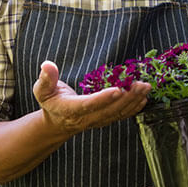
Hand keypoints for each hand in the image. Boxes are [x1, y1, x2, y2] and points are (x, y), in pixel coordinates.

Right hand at [32, 60, 150, 136]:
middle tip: (140, 85)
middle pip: (108, 110)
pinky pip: (121, 116)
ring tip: (145, 88)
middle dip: (126, 98)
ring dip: (133, 101)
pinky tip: (144, 99)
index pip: (88, 105)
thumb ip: (46, 78)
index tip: (118, 89)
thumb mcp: (42, 89)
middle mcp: (85, 118)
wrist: (58, 122)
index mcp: (70, 110)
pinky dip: (134, 108)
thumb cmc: (50, 101)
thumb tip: (47, 65)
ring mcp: (97, 121)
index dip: (103, 98)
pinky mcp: (105, 120)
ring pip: (117, 113)